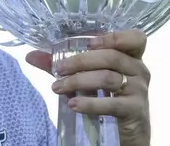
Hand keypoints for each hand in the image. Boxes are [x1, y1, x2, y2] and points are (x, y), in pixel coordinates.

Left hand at [25, 30, 150, 145]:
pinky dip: (90, 103)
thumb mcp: (89, 78)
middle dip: (80, 61)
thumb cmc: (109, 98)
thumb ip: (64, 65)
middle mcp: (139, 70)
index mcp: (131, 57)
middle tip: (59, 69)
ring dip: (79, 81)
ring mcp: (139, 90)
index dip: (114, 37)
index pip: (135, 38)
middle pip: (111, 57)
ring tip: (57, 87)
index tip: (89, 43)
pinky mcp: (135, 110)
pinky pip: (112, 103)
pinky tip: (73, 104)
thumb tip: (30, 56)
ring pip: (107, 78)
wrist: (128, 133)